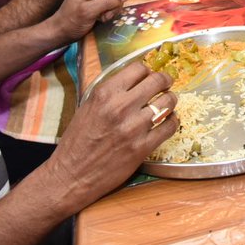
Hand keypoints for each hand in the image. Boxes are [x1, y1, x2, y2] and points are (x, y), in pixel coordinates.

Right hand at [44, 63, 177, 206]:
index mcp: (105, 94)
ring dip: (170, 101)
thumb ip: (110, 93)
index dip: (147, 71)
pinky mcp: (142, 147)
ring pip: (168, 102)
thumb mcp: (88, 107)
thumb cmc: (77, 141)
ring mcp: (133, 127)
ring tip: (167, 104)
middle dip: (165, 81)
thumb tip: (134, 80)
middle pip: (157, 81)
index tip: (150, 76)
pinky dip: (172, 121)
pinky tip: (167, 122)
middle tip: (166, 85)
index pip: (138, 68)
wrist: (71, 175)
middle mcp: (120, 107)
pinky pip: (170, 126)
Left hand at [45, 0, 129, 44]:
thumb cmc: (71, 22)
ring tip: (97, 17)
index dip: (113, 2)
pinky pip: (114, 3)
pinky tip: (99, 17)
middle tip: (99, 16)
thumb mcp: (89, 12)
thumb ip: (108, 1)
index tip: (100, 13)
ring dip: (111, 11)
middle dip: (112, 7)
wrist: (61, 32)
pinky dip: (109, 12)